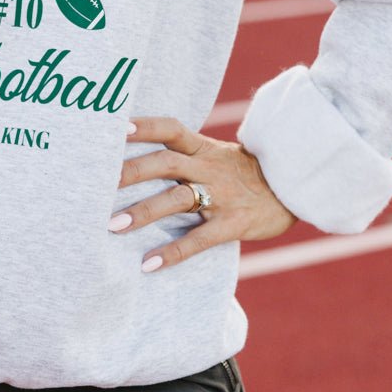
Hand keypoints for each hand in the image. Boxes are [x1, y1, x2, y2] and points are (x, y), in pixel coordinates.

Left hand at [111, 115, 297, 271]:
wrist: (294, 189)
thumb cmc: (244, 174)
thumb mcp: (218, 155)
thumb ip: (186, 155)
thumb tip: (139, 160)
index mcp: (203, 149)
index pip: (170, 129)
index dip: (144, 126)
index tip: (116, 127)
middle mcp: (209, 168)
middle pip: (164, 162)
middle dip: (131, 172)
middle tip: (97, 185)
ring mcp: (221, 195)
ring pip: (177, 199)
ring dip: (144, 212)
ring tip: (113, 226)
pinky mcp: (233, 224)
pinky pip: (199, 239)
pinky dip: (173, 252)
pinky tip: (149, 264)